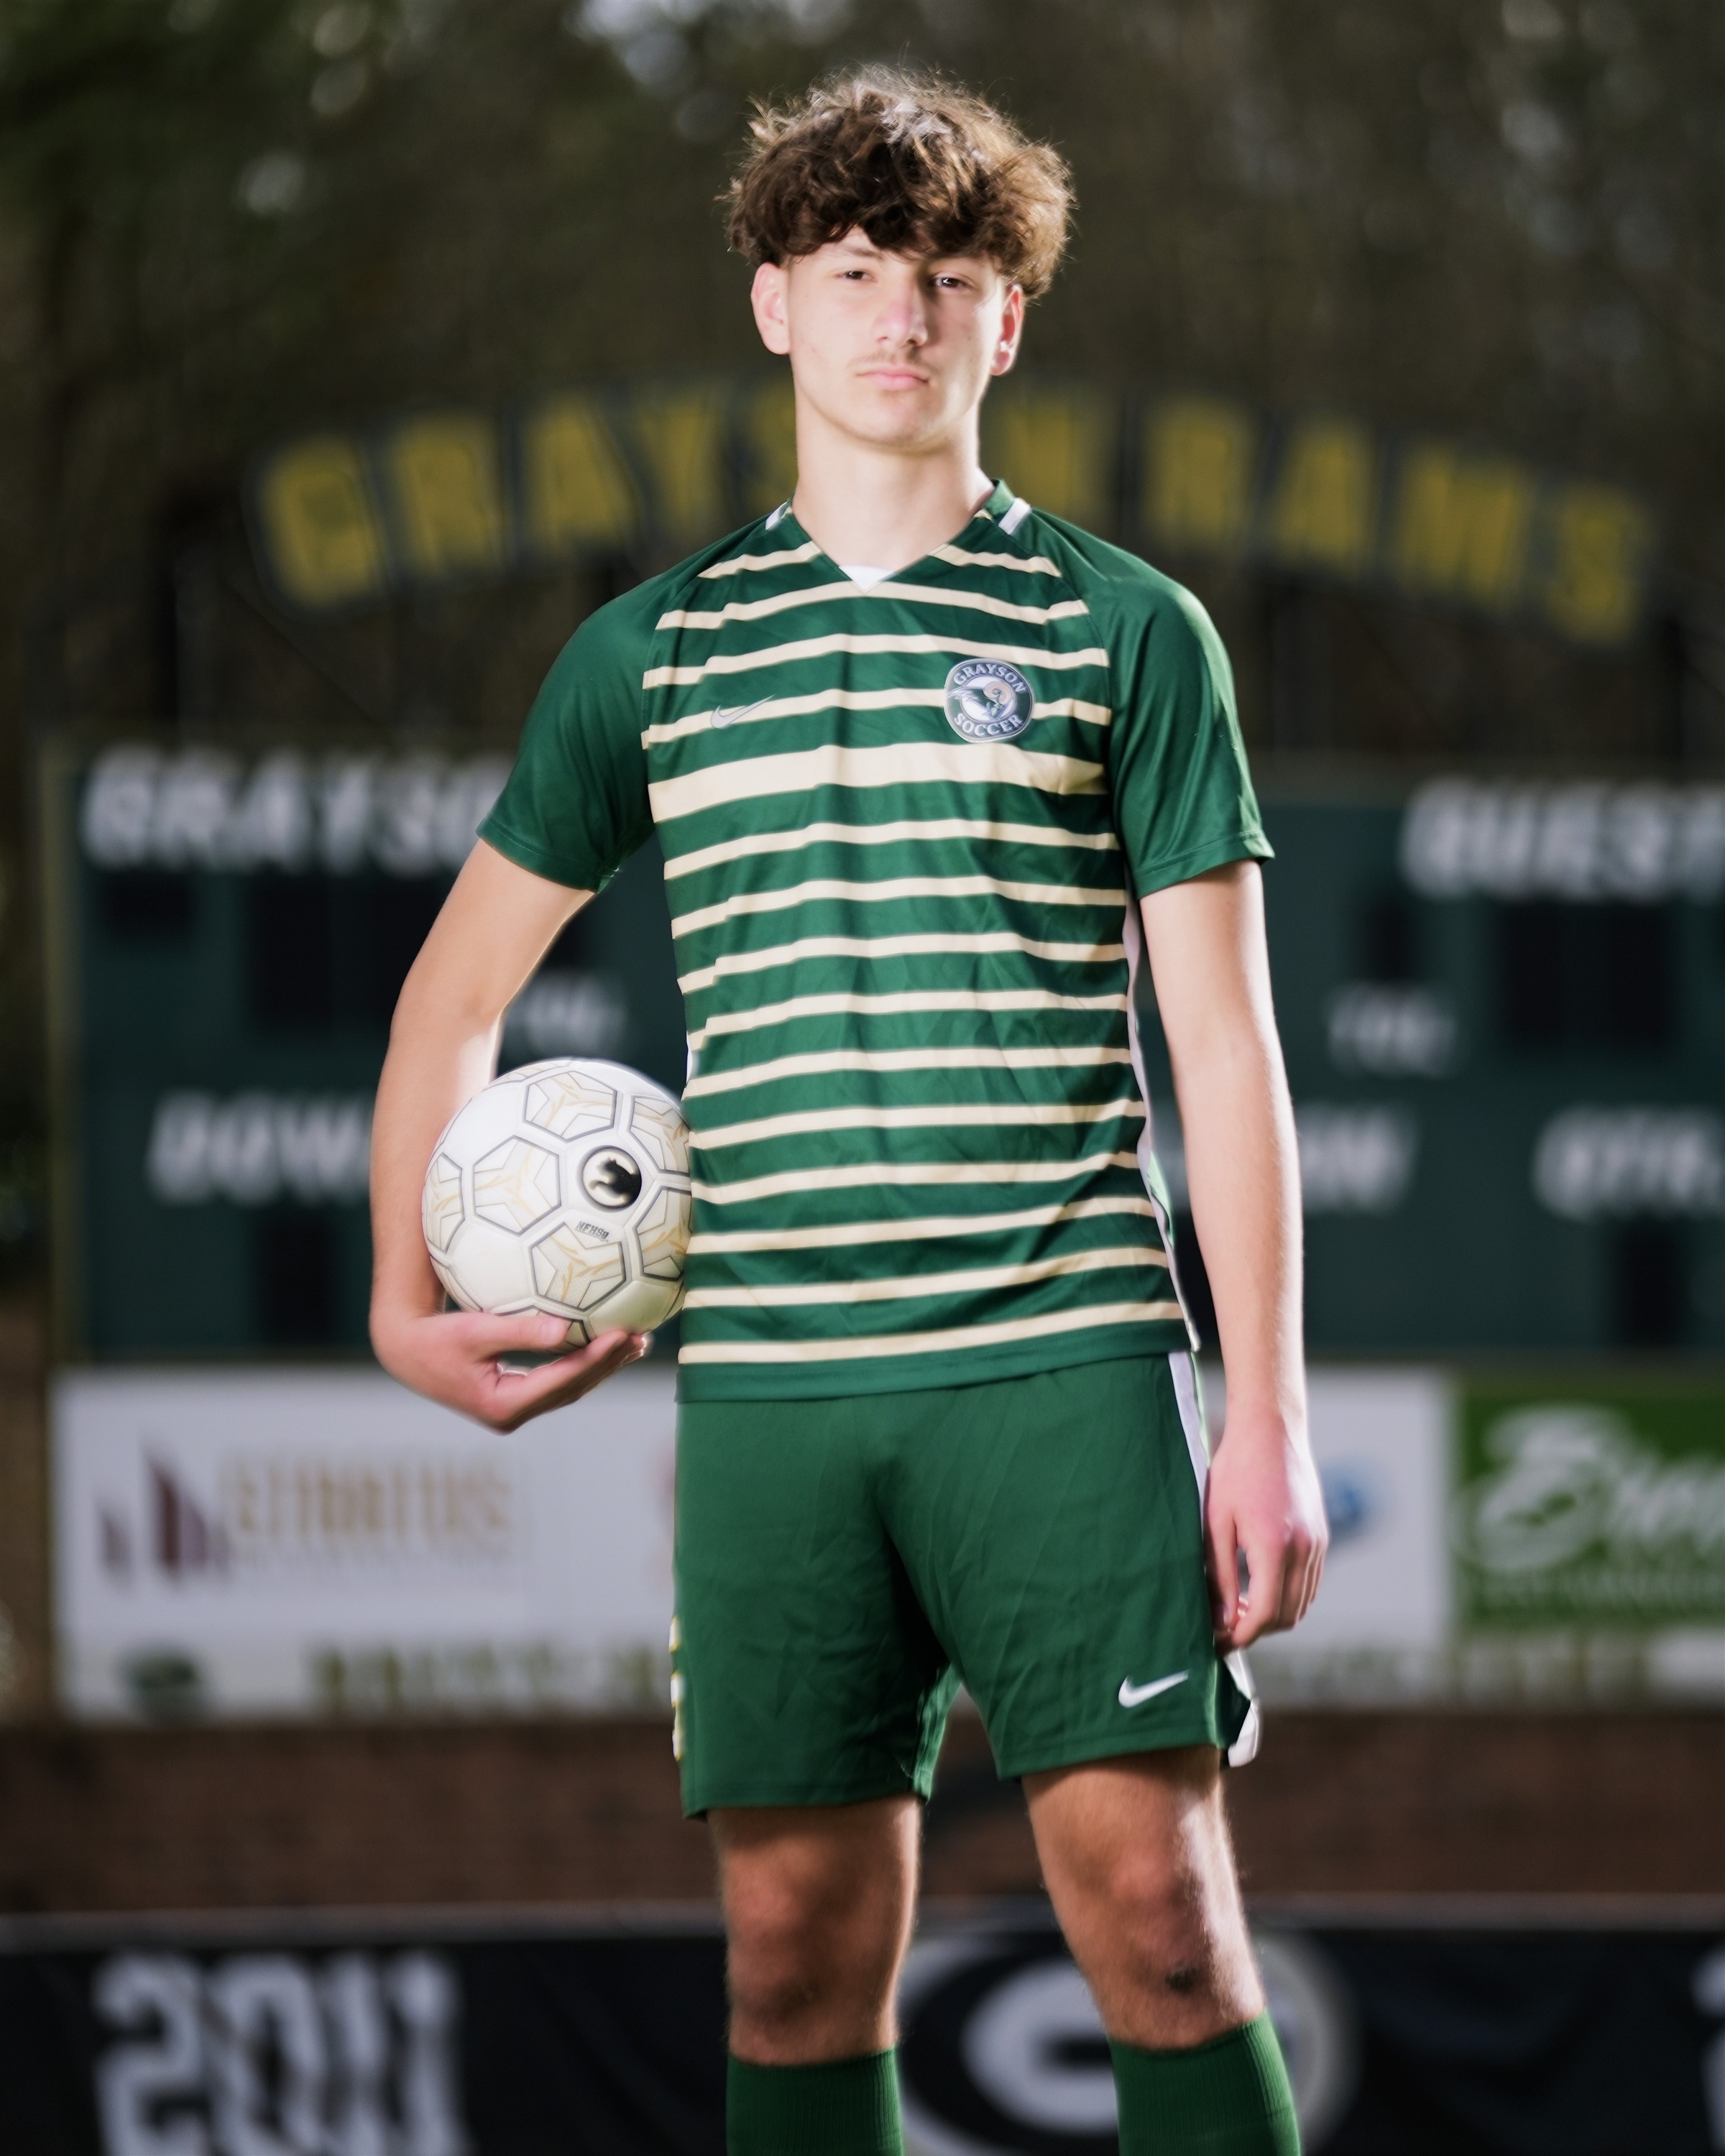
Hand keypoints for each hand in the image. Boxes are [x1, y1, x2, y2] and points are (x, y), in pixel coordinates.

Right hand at [373, 1308, 646, 1432]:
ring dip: (602, 1367)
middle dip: (609, 1365)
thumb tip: (566, 1329)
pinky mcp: (513, 1399)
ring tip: (634, 1343)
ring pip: (569, 1388)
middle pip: (573, 1389)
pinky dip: (581, 1364)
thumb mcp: (474, 1331)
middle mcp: (512, 1414)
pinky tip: (601, 1344)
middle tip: (641, 1339)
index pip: (563, 1381)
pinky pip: (557, 1382)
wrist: (406, 1352)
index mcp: (503, 1405)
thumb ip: (519, 1331)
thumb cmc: (435, 1338)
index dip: (596, 1358)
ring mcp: (513, 1410)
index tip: (623, 1334)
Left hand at [1203, 1413, 1327, 1649]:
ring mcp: (1317, 1544)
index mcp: (1274, 1546)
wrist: (1270, 1431)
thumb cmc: (1234, 1470)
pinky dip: (1288, 1597)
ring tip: (1238, 1609)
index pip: (1265, 1613)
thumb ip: (1218, 1573)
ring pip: (1302, 1604)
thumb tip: (1222, 1618)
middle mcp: (1303, 1549)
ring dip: (1273, 1616)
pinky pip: (1309, 1584)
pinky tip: (1259, 1588)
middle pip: (1287, 1616)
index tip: (1217, 1640)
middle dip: (1256, 1630)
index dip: (1241, 1635)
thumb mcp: (1215, 1521)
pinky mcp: (1321, 1537)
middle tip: (1223, 1628)